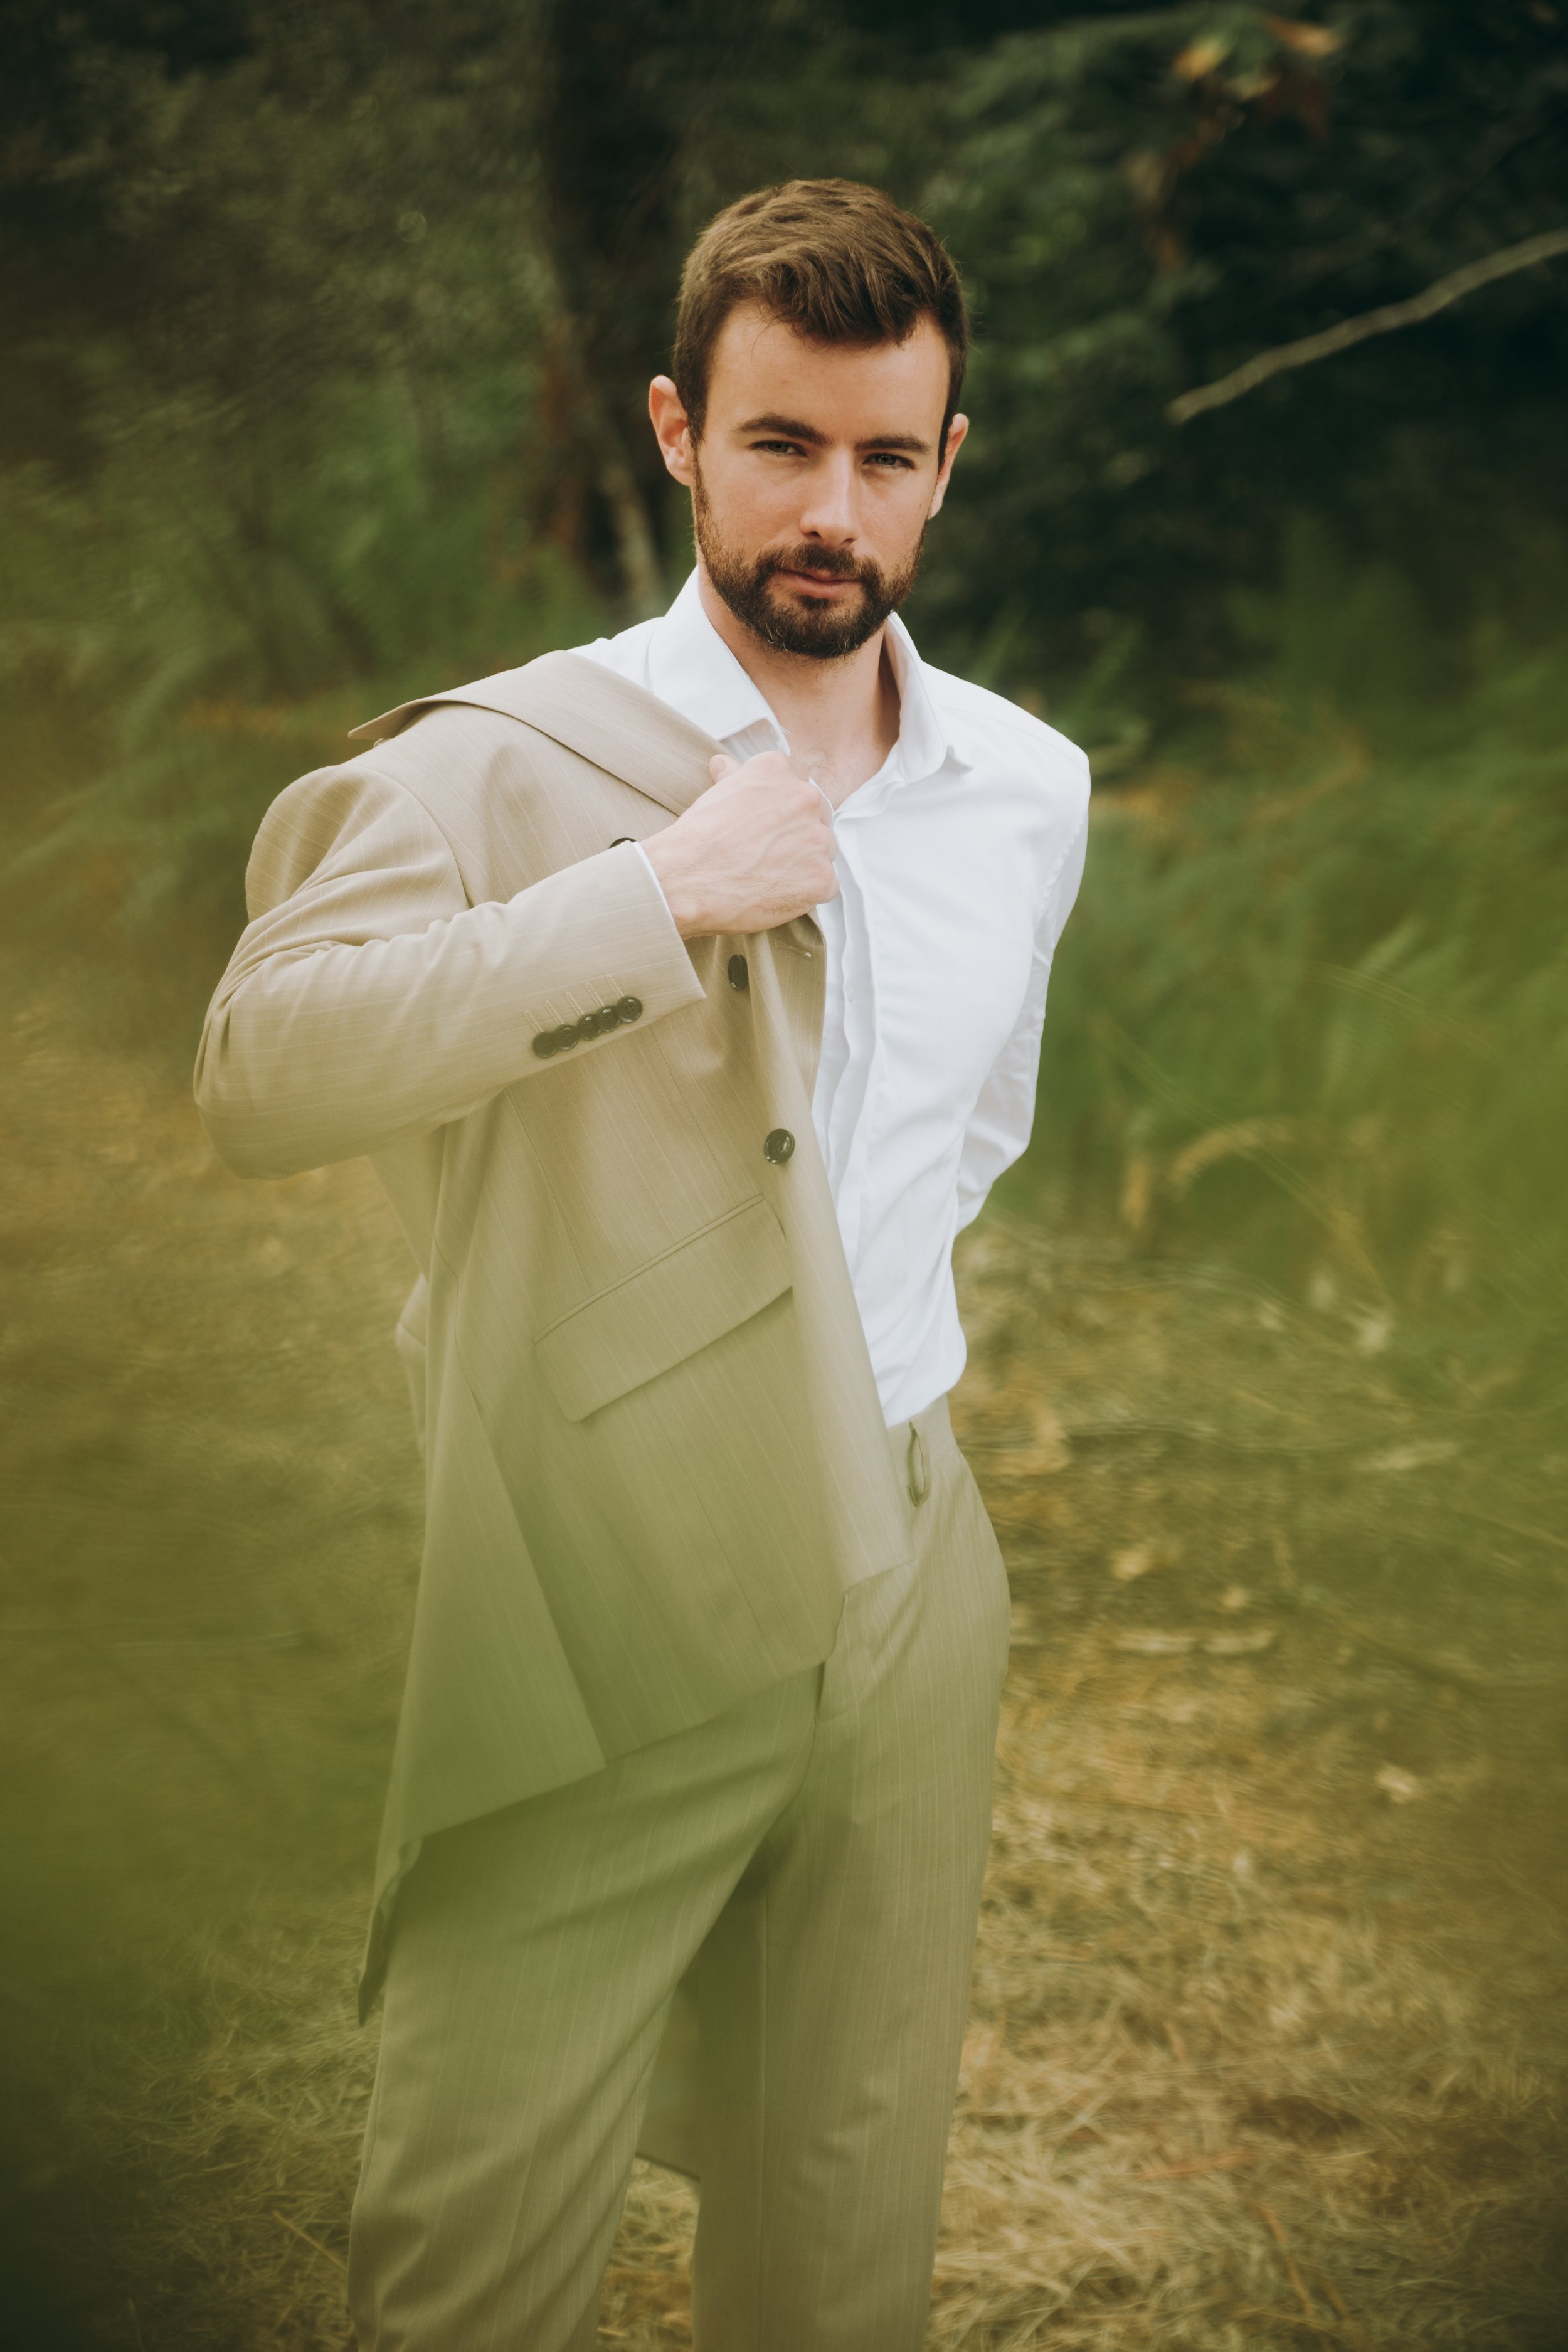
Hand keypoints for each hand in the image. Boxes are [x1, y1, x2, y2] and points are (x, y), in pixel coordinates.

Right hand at [640, 750, 838, 939]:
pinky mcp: (821, 877)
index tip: (768, 826)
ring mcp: (818, 838)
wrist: (685, 880)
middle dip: (797, 835)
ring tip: (768, 875)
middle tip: (766, 854)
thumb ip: (733, 777)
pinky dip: (807, 892)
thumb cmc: (697, 840)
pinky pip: (826, 884)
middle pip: (816, 817)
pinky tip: (777, 893)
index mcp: (779, 770)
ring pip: (823, 850)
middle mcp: (805, 798)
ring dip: (804, 863)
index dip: (783, 809)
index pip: (798, 784)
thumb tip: (725, 763)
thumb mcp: (714, 795)